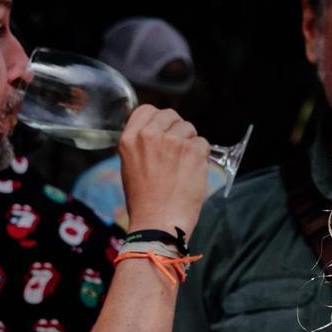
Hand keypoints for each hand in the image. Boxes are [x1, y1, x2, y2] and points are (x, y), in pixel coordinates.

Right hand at [119, 105, 210, 238]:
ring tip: (183, 165)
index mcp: (129, 139)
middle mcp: (149, 135)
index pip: (146, 109)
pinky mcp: (193, 150)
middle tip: (176, 150)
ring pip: (188, 128)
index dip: (158, 118)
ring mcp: (173, 141)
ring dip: (190, 142)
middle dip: (176, 129)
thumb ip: (141, 145)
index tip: (163, 129)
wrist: (158, 222)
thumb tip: (158, 133)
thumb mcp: (129, 167)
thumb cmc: (144, 202)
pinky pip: (203, 143)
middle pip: (170, 114)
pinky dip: (201, 156)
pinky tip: (192, 172)